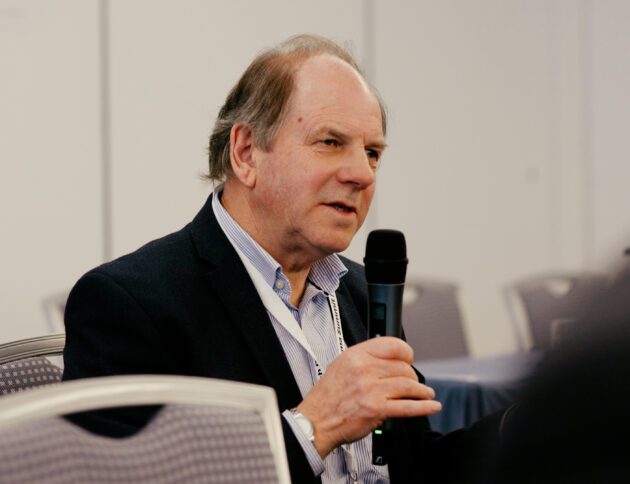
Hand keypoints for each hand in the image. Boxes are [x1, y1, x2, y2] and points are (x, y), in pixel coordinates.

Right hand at [297, 336, 440, 457]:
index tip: (409, 359)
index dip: (406, 353)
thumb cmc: (328, 396)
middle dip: (412, 376)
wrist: (316, 421)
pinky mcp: (377, 410)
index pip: (392, 345)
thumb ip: (365, 358)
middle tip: (412, 383)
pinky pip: (408, 407)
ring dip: (422, 391)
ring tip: (425, 394)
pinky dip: (424, 406)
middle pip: (404, 367)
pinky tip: (432, 405)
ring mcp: (371, 390)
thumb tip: (389, 357)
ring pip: (409, 385)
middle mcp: (364, 369)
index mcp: (356, 355)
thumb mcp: (342, 365)